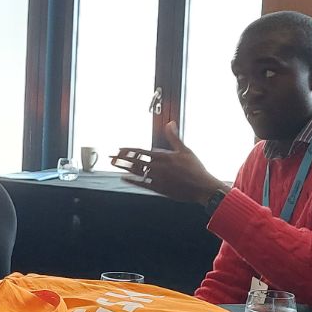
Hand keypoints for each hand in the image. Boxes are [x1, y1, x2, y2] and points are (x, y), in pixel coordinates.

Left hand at [111, 121, 228, 204]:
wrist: (202, 187)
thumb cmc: (195, 168)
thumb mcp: (185, 150)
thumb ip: (174, 137)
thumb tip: (170, 123)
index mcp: (163, 157)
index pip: (141, 151)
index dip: (129, 150)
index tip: (119, 148)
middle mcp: (157, 167)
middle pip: (135, 161)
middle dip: (121, 158)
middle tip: (110, 156)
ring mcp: (157, 179)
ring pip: (136, 172)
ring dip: (124, 168)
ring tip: (114, 165)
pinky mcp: (159, 189)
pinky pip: (142, 184)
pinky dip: (132, 181)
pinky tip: (124, 178)